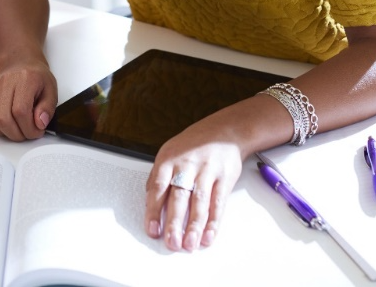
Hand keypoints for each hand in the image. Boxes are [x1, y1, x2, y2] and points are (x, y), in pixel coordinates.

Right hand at [0, 58, 56, 140]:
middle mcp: (4, 83)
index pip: (21, 111)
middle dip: (17, 134)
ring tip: (15, 128)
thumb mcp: (51, 90)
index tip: (37, 131)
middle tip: (26, 133)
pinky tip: (1, 125)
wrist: (21, 65)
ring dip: (3, 133)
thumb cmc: (37, 79)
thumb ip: (47, 108)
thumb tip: (39, 124)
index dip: (29, 128)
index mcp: (25, 80)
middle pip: (3, 119)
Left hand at [144, 110, 245, 251]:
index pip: (158, 188)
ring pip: (199, 202)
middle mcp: (187, 165)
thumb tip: (149, 201)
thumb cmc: (194, 144)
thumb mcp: (170, 152)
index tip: (152, 230)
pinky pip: (218, 202)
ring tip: (189, 244)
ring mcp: (206, 171)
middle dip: (174, 223)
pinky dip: (214, 222)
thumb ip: (158, 176)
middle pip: (178, 197)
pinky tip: (208, 235)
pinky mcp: (224, 177)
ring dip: (194, 226)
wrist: (225, 130)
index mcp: (169, 160)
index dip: (154, 211)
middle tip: (171, 243)